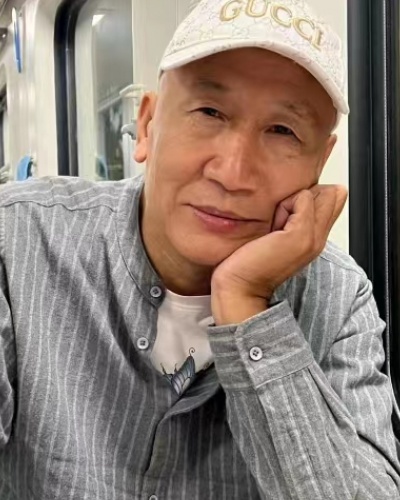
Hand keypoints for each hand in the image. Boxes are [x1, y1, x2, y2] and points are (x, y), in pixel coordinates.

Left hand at [211, 185, 347, 324]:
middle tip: (277, 223)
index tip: (283, 219)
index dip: (305, 198)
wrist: (240, 286)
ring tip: (273, 227)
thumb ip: (290, 214)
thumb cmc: (249, 262)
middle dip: (299, 198)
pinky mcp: (302, 235)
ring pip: (313, 194)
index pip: (331, 199)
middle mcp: (318, 239)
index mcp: (314, 238)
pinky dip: (284, 205)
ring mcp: (313, 238)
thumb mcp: (274, 232)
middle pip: (327, 194)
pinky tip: (272, 228)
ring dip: (289, 202)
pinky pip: (303, 198)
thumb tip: (301, 193)